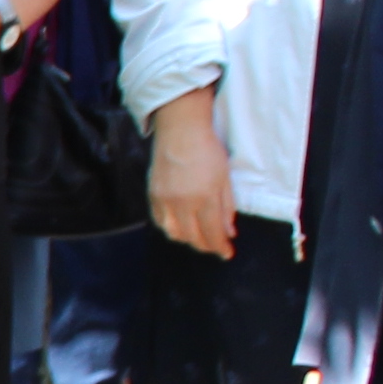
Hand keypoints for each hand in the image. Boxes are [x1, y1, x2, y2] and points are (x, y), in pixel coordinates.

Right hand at [147, 90, 233, 253]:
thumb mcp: (225, 177)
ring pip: (174, 234)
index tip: (227, 253)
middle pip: (193, 238)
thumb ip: (227, 206)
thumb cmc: (208, 149)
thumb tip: (229, 231)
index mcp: (205, 198)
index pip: (212, 233)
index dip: (221, 247)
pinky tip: (180, 224)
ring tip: (198, 236)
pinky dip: (172, 228)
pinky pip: (160, 221)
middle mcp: (182, 204)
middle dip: (206, 246)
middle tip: (215, 245)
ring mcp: (165, 201)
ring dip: (188, 239)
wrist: (180, 130)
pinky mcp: (152, 195)